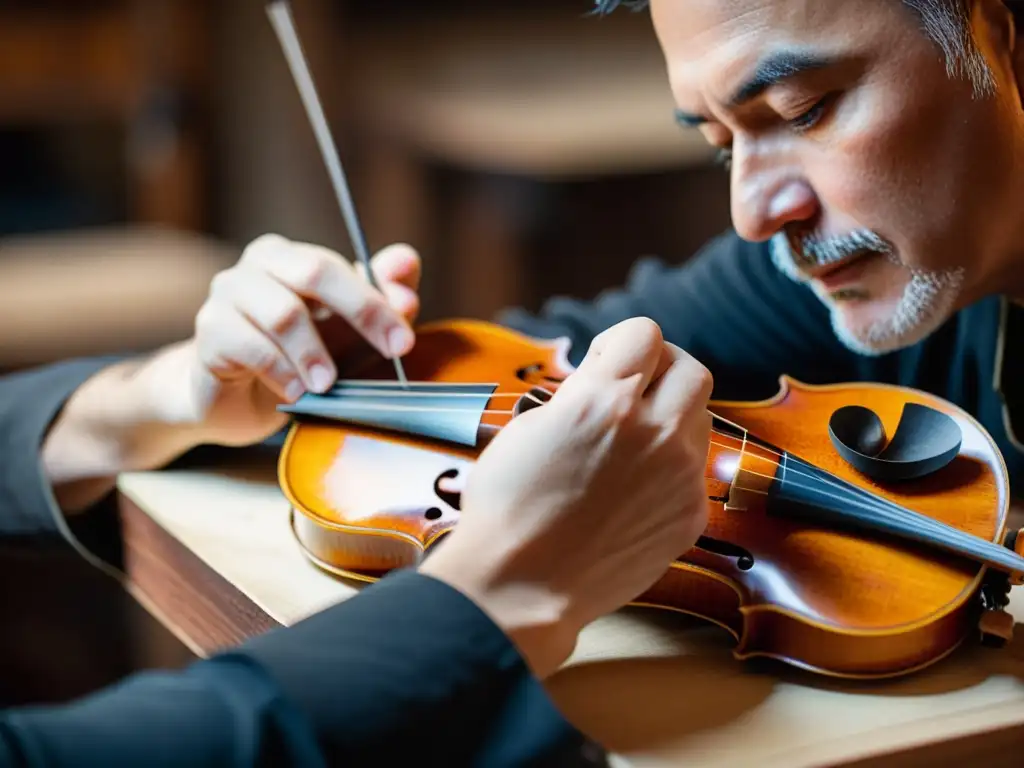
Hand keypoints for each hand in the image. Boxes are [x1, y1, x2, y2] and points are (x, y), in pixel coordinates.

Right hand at [167, 234, 422, 445]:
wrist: (229, 402)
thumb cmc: (293, 361)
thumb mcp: (345, 335)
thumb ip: (379, 299)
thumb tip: (407, 262)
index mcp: (289, 257)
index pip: (339, 266)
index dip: (377, 300)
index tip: (404, 340)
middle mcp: (254, 266)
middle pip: (313, 272)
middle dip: (361, 313)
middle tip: (390, 354)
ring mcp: (226, 296)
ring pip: (284, 314)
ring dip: (316, 354)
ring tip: (328, 385)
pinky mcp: (209, 333)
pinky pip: (252, 346)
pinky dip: (282, 372)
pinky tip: (295, 392)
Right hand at [420, 317, 712, 676]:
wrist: (522, 585)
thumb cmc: (509, 507)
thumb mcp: (529, 426)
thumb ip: (580, 395)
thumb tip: (604, 381)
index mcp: (603, 400)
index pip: (646, 333)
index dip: (622, 342)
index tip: (607, 361)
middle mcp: (652, 431)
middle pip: (691, 369)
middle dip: (663, 371)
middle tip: (635, 390)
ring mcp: (679, 474)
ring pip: (700, 418)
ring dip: (671, 416)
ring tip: (632, 442)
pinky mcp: (690, 513)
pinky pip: (694, 470)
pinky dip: (670, 467)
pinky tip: (634, 488)